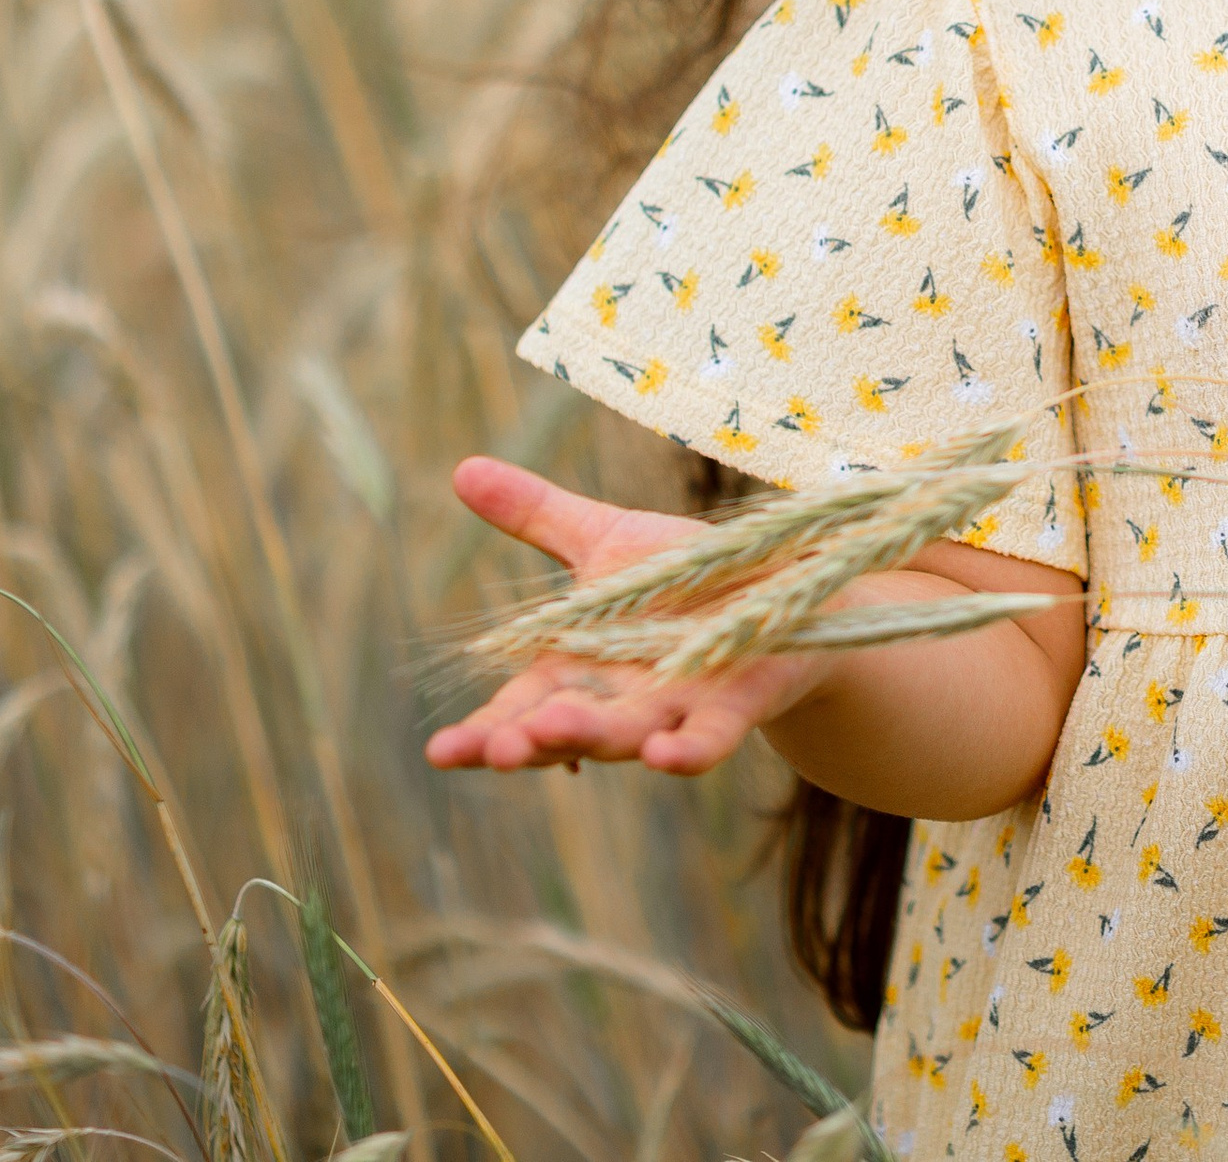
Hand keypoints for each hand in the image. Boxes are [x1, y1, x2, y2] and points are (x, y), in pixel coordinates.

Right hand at [422, 456, 821, 777]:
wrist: (788, 587)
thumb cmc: (686, 574)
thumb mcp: (606, 538)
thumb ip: (537, 516)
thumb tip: (461, 469)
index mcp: (579, 668)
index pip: (520, 709)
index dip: (481, 734)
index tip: (439, 752)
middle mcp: (620, 700)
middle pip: (565, 730)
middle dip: (527, 742)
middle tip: (490, 749)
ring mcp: (677, 707)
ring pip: (628, 736)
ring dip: (591, 739)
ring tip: (548, 737)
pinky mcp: (736, 705)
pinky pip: (710, 737)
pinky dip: (687, 751)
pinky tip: (665, 759)